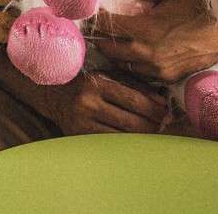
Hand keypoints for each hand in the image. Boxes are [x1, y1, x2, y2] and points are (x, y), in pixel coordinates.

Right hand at [38, 71, 166, 135]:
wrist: (51, 93)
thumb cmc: (85, 81)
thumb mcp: (107, 75)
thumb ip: (134, 85)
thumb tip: (162, 101)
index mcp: (96, 82)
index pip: (134, 100)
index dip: (154, 109)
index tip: (166, 112)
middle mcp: (87, 102)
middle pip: (131, 121)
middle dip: (152, 124)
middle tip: (163, 123)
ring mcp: (81, 121)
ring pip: (123, 135)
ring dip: (142, 135)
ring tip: (152, 131)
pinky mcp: (78, 135)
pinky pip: (109, 142)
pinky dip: (126, 141)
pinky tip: (134, 138)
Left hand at [92, 0, 217, 81]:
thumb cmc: (204, 5)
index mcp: (147, 29)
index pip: (108, 26)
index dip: (95, 18)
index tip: (88, 12)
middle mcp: (149, 53)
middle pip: (109, 49)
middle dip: (99, 37)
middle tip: (94, 26)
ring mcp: (159, 69)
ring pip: (122, 64)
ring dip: (113, 53)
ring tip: (109, 39)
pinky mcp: (170, 77)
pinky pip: (141, 74)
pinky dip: (132, 64)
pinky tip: (131, 52)